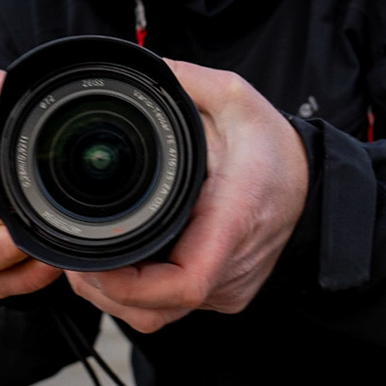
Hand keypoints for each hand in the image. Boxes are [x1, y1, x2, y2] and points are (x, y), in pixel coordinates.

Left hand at [67, 60, 309, 332]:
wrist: (313, 184)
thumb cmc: (274, 147)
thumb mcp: (235, 98)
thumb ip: (185, 80)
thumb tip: (140, 68)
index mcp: (232, 221)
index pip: (184, 283)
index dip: (128, 284)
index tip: (93, 261)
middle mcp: (232, 267)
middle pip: (155, 309)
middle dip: (103, 289)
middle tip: (73, 255)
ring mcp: (229, 288)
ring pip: (157, 316)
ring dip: (115, 297)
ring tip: (90, 262)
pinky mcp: (224, 295)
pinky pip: (171, 310)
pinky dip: (138, 295)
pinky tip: (122, 265)